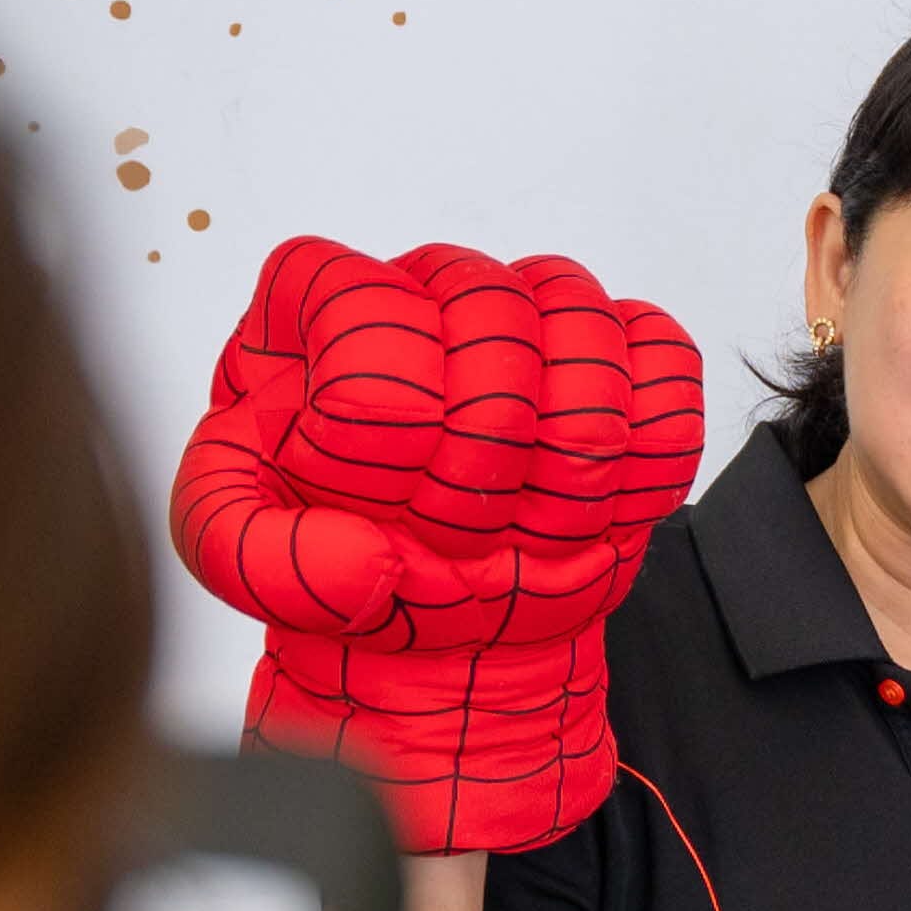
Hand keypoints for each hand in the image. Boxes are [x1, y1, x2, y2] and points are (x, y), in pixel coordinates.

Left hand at [169, 237, 704, 853]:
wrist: (450, 615)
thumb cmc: (347, 560)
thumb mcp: (246, 559)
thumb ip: (257, 552)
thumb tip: (364, 558)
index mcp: (314, 323)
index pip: (355, 297)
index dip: (385, 392)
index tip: (393, 476)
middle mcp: (426, 296)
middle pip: (488, 295)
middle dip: (489, 431)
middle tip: (466, 515)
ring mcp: (528, 320)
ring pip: (582, 312)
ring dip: (574, 432)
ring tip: (538, 504)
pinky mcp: (614, 359)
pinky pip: (664, 354)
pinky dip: (652, 427)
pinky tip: (608, 487)